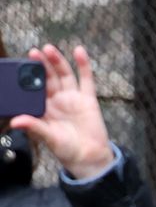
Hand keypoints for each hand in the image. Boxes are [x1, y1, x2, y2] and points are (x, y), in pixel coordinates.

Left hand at [7, 45, 112, 179]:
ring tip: (49, 49)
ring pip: (64, 75)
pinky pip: (86, 79)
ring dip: (57, 61)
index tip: (21, 66)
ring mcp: (72, 97)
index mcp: (43, 108)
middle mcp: (57, 99)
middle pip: (48, 78)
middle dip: (41, 65)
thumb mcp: (48, 138)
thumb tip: (15, 122)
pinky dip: (83, 65)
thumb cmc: (66, 149)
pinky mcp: (88, 99)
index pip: (33, 88)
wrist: (89, 157)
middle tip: (33, 52)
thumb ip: (34, 127)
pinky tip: (79, 51)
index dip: (28, 77)